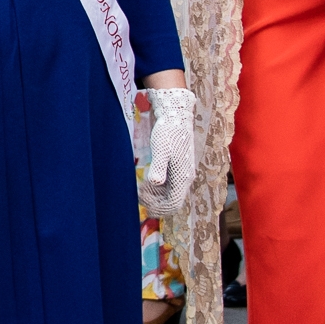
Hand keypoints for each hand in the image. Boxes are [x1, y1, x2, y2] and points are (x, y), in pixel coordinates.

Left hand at [136, 87, 196, 217]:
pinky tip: (147, 181)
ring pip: (170, 195)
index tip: (141, 198)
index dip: (157, 207)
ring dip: (156, 196)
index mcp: (183, 176)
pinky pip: (169, 187)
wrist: (175, 116)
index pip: (173, 204)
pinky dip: (158, 189)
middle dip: (155, 202)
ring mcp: (182, 174)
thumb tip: (155, 182)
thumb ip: (158, 166)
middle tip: (139, 193)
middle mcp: (185, 178)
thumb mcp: (160, 148)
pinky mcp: (178, 169)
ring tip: (141, 187)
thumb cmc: (167, 131)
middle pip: (172, 202)